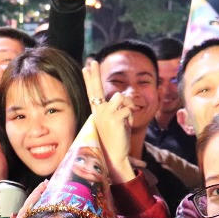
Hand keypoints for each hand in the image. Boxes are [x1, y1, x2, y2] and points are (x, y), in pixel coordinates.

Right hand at [83, 59, 133, 183]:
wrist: (115, 156)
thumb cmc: (117, 140)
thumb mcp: (117, 120)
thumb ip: (119, 108)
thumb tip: (123, 96)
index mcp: (97, 112)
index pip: (92, 92)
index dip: (90, 78)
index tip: (86, 66)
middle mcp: (98, 111)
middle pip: (96, 88)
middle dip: (94, 73)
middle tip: (92, 61)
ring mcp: (105, 114)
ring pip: (120, 97)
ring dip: (127, 106)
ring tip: (125, 119)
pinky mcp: (114, 118)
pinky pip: (128, 108)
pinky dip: (131, 116)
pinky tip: (125, 127)